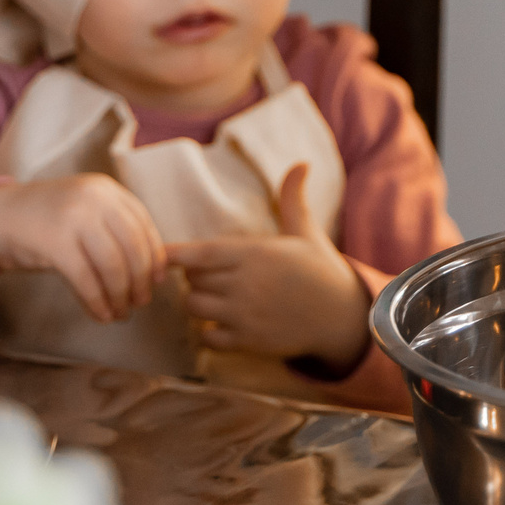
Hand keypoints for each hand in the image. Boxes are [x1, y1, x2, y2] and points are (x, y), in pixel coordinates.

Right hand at [0, 174, 164, 322]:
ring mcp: (74, 219)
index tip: (158, 280)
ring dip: (120, 296)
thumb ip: (113, 227)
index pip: (143, 225)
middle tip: (140, 303)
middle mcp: (94, 199)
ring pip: (112, 266)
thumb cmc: (46, 219)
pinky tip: (100, 315)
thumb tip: (152, 267)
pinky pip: (86, 280)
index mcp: (106, 189)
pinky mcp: (54, 243)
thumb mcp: (84, 210)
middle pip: (133, 247)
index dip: (155, 256)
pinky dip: (97, 302)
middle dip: (141, 281)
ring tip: (120, 313)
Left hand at [170, 165, 369, 367]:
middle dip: (196, 276)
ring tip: (214, 297)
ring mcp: (245, 315)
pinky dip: (210, 332)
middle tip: (211, 274)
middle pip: (193, 280)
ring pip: (195, 307)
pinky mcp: (248, 341)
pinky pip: (208, 338)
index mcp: (256, 254)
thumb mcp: (306, 232)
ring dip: (199, 302)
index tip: (161, 253)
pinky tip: (224, 323)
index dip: (175, 254)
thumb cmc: (320, 269)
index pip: (202, 254)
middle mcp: (246, 284)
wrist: (343, 316)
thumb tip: (301, 163)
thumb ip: (292, 199)